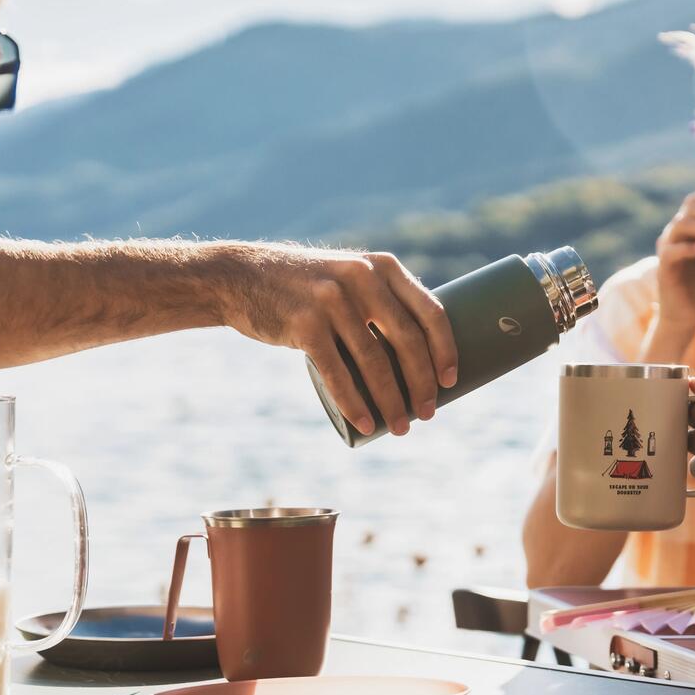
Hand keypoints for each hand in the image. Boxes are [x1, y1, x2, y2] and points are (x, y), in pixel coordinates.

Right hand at [230, 246, 456, 436]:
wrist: (242, 277)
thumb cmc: (307, 288)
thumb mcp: (350, 277)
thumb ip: (381, 300)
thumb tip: (421, 351)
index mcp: (383, 267)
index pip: (430, 311)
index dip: (446, 350)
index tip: (452, 381)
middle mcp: (361, 277)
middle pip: (408, 340)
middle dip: (423, 384)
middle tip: (429, 413)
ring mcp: (332, 299)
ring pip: (374, 362)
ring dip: (393, 402)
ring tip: (402, 427)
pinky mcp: (304, 324)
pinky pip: (336, 373)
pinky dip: (354, 404)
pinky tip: (365, 424)